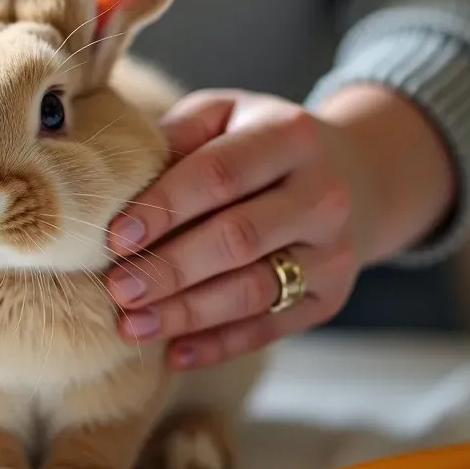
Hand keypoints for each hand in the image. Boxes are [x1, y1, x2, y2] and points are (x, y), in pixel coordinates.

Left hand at [104, 89, 372, 369]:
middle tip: (117, 289)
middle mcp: (322, 195)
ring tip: (131, 325)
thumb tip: (117, 179)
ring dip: (186, 314)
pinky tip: (173, 354)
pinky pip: (269, 329)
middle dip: (170, 268)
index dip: (164, 208)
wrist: (354, 174)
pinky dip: (218, 346)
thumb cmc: (259, 144)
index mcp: (290, 136)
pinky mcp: (328, 298)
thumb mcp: (225, 115)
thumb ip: (178, 135)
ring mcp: (332, 252)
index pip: (220, 174)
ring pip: (252, 291)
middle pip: (238, 239)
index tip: (115, 237)